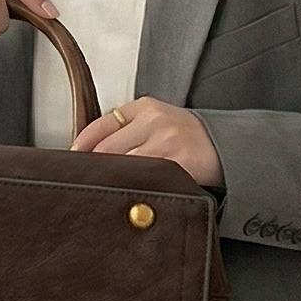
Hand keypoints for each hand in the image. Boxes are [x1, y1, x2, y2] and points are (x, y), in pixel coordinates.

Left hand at [71, 99, 223, 188]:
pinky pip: (147, 179)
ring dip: (113, 180)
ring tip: (104, 190)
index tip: (72, 158)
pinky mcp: (180, 163)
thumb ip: (126, 129)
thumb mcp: (156, 119)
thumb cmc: (186, 135)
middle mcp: (155, 120)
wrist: (227, 145)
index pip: (101, 125)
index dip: (82, 144)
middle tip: (86, 180)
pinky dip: (135, 188)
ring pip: (124, 165)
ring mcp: (168, 141)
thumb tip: (87, 152)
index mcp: (145, 107)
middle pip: (107, 149)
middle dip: (95, 167)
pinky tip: (130, 194)